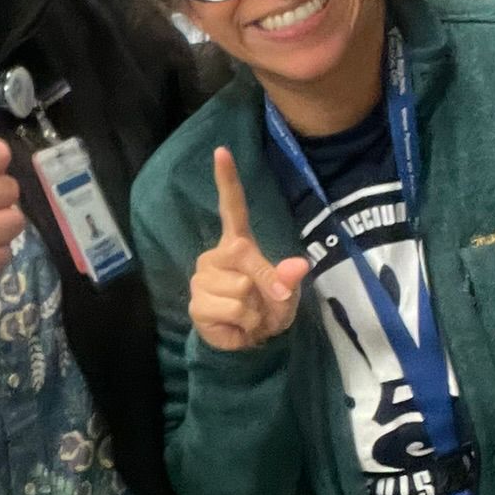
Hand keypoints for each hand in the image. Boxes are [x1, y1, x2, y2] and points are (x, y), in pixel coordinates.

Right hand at [188, 148, 310, 351]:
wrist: (247, 343)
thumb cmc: (267, 310)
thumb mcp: (286, 295)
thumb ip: (288, 280)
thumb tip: (298, 266)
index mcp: (238, 245)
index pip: (231, 207)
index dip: (227, 180)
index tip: (222, 151)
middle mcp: (216, 256)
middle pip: (246, 257)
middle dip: (265, 284)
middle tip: (264, 303)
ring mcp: (203, 278)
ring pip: (241, 288)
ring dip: (255, 310)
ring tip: (248, 315)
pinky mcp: (196, 302)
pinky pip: (233, 309)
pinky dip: (243, 324)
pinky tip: (234, 325)